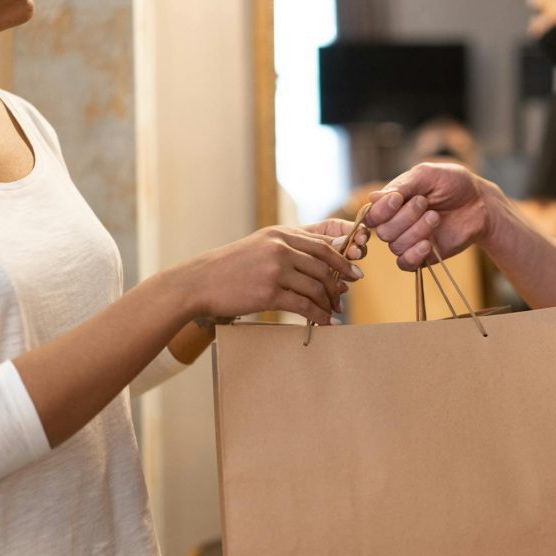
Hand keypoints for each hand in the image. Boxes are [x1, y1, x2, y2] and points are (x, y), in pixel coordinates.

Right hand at [186, 222, 367, 324]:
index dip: (344, 256)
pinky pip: (304, 305)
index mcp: (280, 233)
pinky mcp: (269, 292)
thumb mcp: (261, 246)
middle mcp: (280, 247)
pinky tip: (325, 322)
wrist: (199, 282)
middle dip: (340, 280)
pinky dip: (319, 315)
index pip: (323, 241)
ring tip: (334, 310)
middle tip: (347, 293)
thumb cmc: (232, 267)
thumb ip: (290, 247)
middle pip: (325, 264)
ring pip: (317, 286)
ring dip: (330, 301)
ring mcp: (275, 269)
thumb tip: (325, 261)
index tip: (356, 268)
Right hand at [364, 162, 492, 269]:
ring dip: (416, 231)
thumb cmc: (453, 184)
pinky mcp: (423, 256)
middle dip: (405, 217)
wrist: (480, 203)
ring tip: (435, 217)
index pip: (372, 215)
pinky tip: (428, 244)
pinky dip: (414, 254)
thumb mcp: (427, 175)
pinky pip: (405, 264)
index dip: (381, 211)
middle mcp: (396, 223)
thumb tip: (372, 198)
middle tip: (425, 203)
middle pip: (383, 232)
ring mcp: (409, 241)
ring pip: (396, 246)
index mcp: (392, 203)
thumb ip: (401, 185)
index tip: (398, 199)